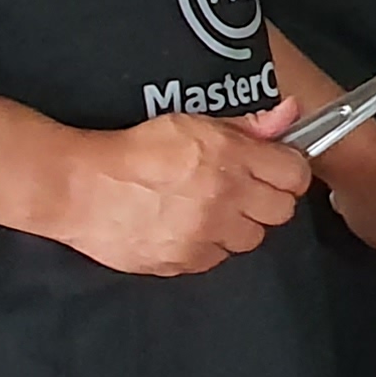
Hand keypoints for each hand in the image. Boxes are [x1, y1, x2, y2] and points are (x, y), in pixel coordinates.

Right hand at [47, 109, 316, 275]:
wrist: (80, 187)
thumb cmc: (133, 150)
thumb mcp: (190, 123)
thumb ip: (246, 125)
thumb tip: (290, 114)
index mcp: (230, 157)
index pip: (295, 174)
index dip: (287, 171)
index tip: (274, 170)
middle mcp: (225, 197)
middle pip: (282, 211)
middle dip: (267, 199)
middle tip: (242, 190)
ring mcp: (206, 233)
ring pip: (252, 239)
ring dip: (239, 225)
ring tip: (210, 209)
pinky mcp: (186, 261)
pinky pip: (218, 259)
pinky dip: (209, 246)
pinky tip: (187, 227)